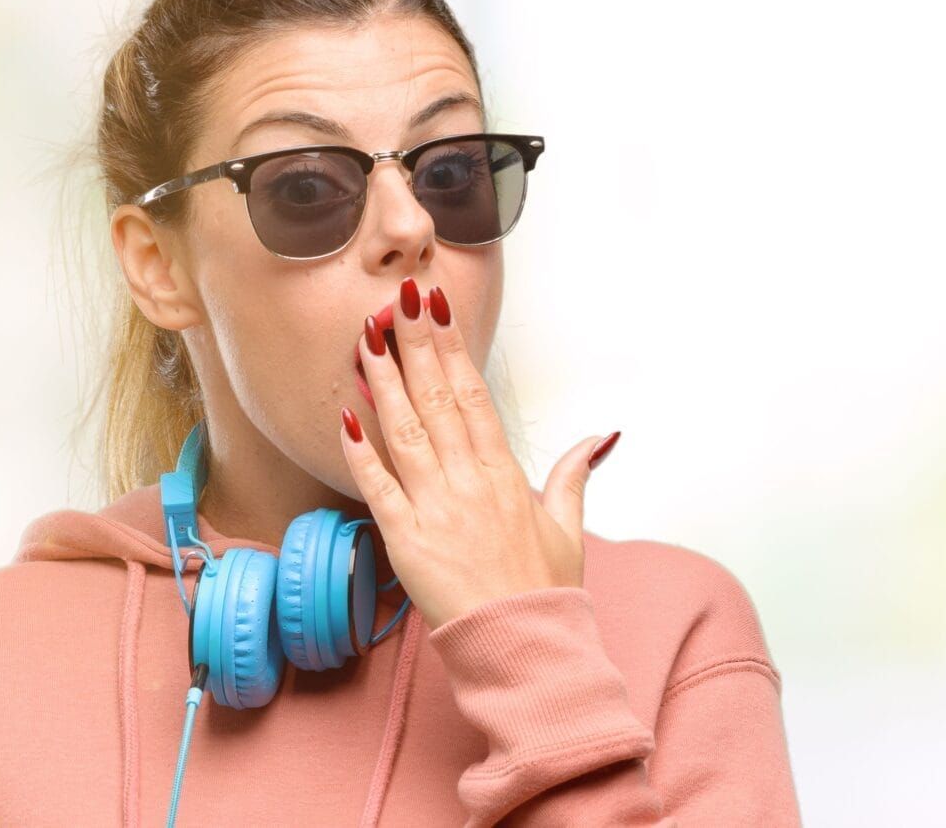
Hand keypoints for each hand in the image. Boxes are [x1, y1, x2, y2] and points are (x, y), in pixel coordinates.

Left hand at [336, 276, 618, 630]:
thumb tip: (599, 439)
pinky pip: (378, 488)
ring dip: (383, 382)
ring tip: (365, 340)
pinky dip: (361, 451)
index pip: (473, 396)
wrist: (525, 646)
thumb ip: (573, 475)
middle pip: (437, 399)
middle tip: (396, 299)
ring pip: (405, 432)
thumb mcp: (568, 527)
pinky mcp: (407, 540)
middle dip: (415, 345)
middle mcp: (470, 482)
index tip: (438, 311)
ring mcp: (437, 509)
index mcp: (505, 474)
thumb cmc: (543, 592)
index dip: (453, 350)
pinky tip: (345, 413)